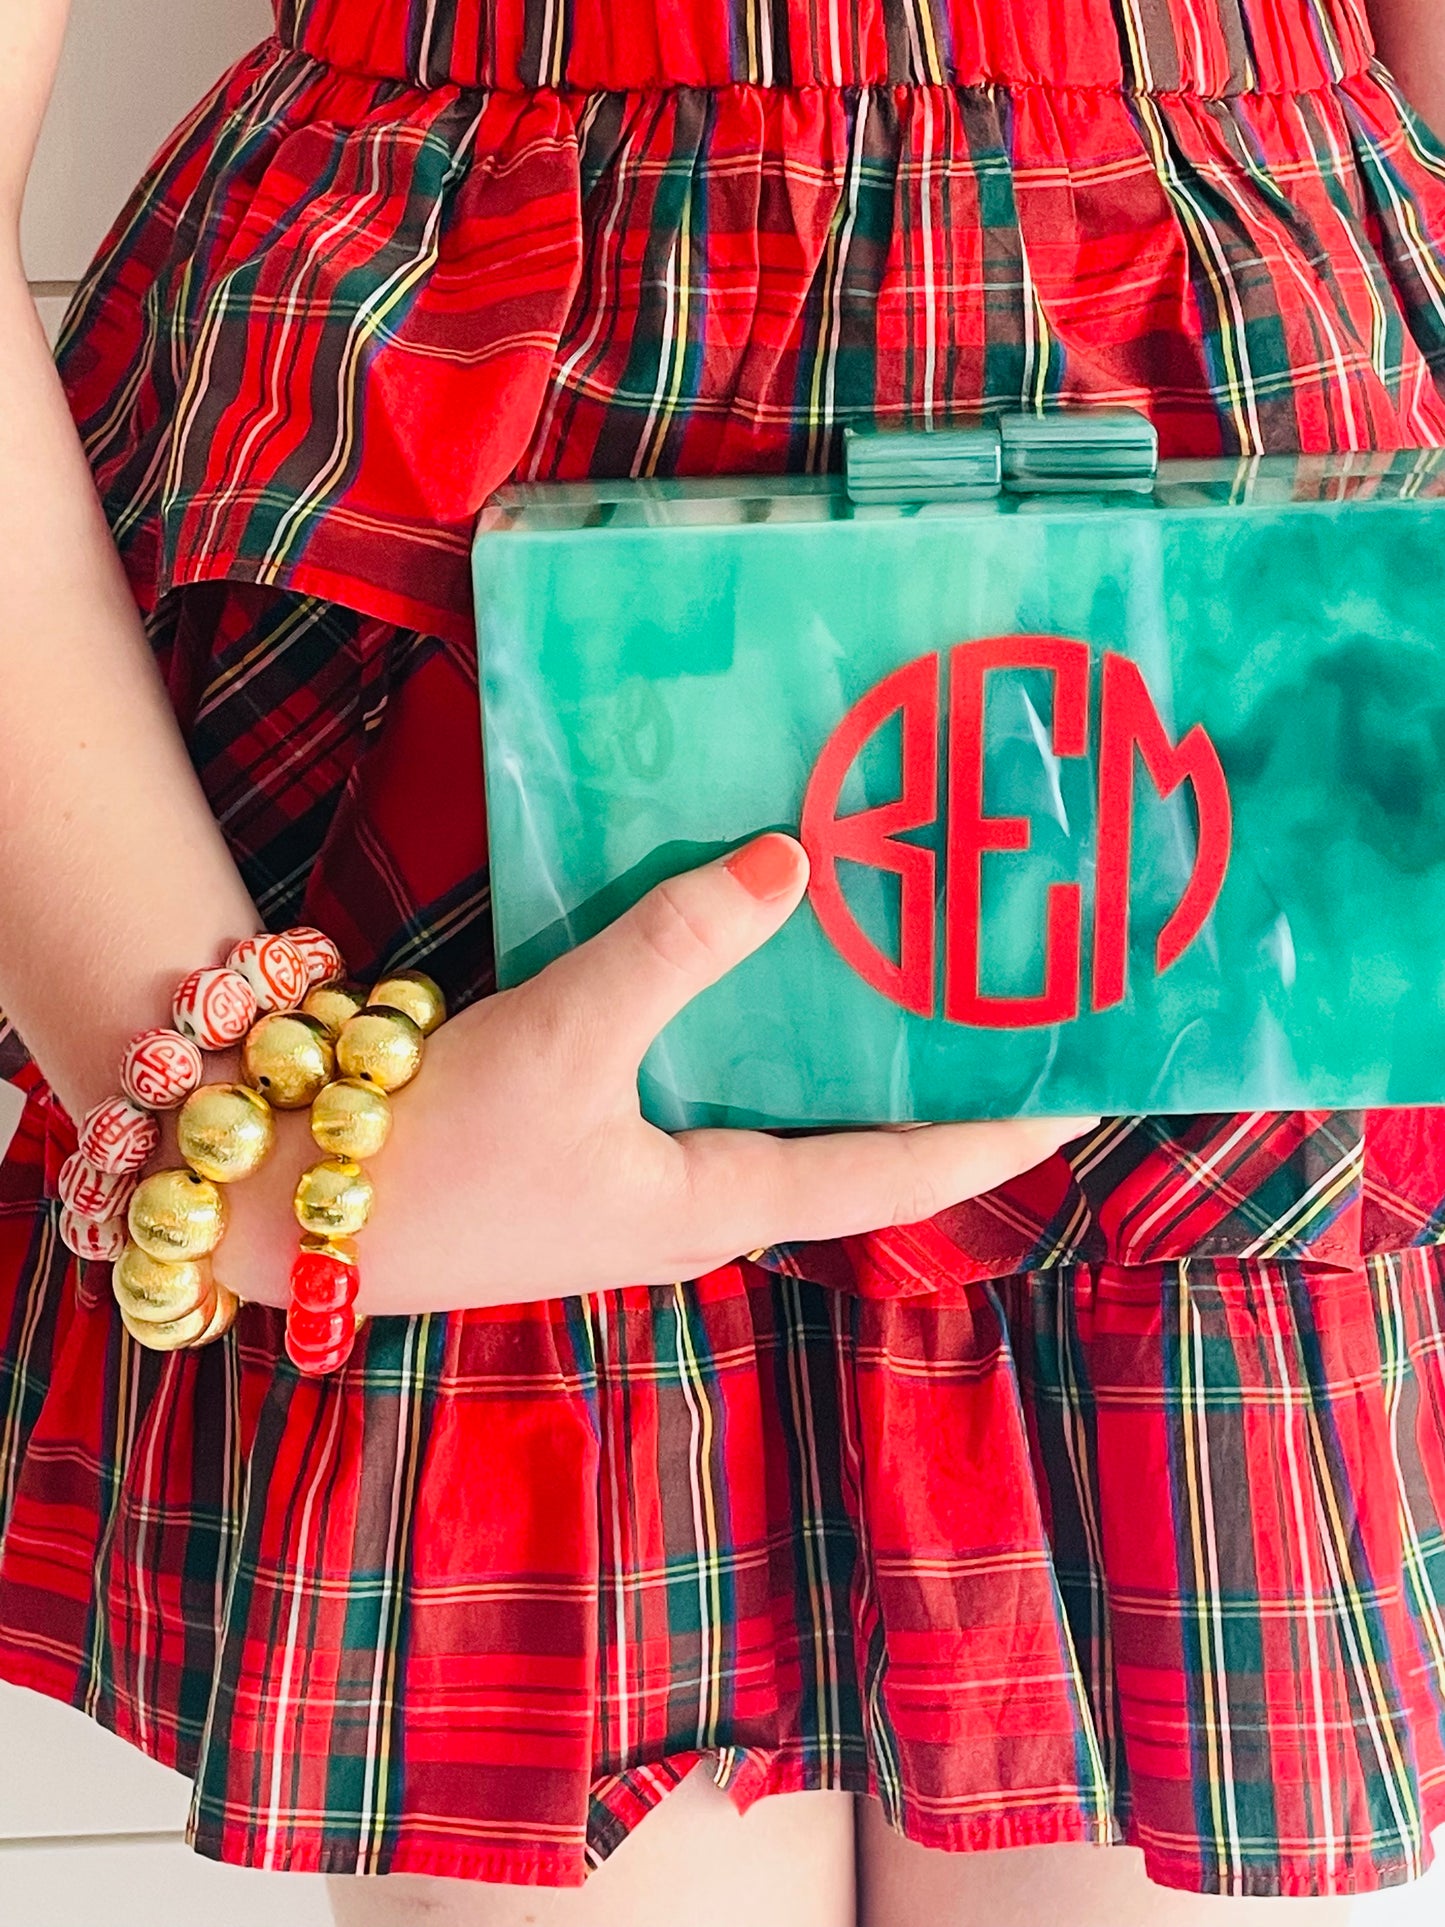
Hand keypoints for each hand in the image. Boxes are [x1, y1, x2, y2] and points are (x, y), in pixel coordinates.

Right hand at [216, 836, 1096, 1314]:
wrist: (292, 1210)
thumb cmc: (435, 1153)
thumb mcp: (566, 1037)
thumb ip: (674, 945)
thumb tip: (791, 862)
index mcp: (719, 1201)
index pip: (899, 1173)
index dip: (998, 1130)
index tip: (1088, 1088)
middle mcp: (700, 1204)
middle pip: (857, 1151)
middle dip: (936, 1090)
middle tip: (1008, 1011)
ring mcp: (645, 1185)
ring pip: (785, 1118)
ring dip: (849, 1064)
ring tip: (912, 984)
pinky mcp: (593, 1155)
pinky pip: (714, 1092)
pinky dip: (760, 1040)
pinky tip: (759, 977)